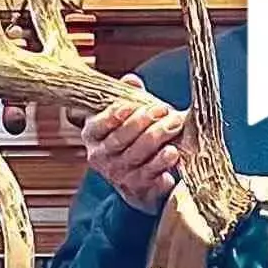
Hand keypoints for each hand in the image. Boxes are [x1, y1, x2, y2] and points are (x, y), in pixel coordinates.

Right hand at [79, 73, 184, 214]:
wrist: (138, 179)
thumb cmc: (131, 139)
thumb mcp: (126, 115)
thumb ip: (128, 96)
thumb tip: (131, 80)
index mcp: (92, 135)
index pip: (99, 125)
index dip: (115, 114)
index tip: (134, 104)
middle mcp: (101, 157)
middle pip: (121, 139)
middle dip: (144, 122)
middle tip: (164, 110)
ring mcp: (118, 174)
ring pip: (137, 155)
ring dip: (158, 138)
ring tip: (174, 125)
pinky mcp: (137, 187)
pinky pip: (150, 174)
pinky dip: (162, 163)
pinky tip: (173, 152)